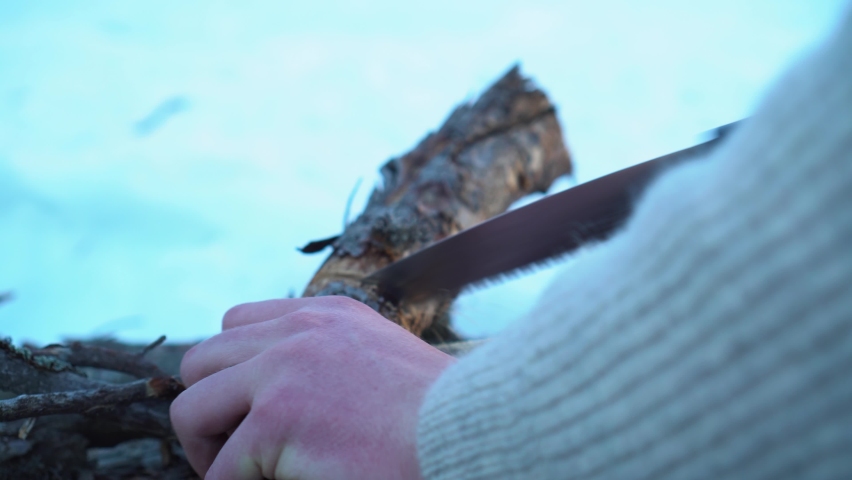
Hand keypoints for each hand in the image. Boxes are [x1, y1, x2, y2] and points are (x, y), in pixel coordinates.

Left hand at [170, 296, 455, 478]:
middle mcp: (298, 333)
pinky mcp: (279, 421)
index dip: (230, 374)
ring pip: (191, 409)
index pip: (236, 324)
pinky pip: (222, 472)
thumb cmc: (439, 417)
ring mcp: (284, 373)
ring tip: (244, 476)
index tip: (248, 414)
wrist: (476, 434)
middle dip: (209, 412)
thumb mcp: (382, 362)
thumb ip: (331, 360)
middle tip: (235, 453)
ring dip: (208, 451)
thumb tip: (280, 398)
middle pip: (201, 361)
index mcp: (324, 315)